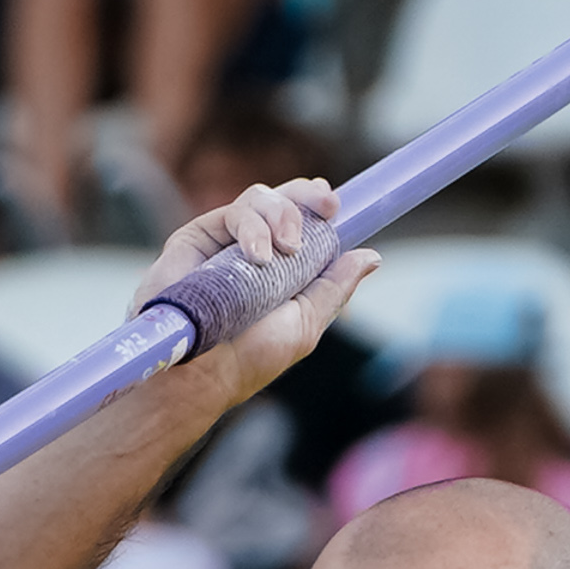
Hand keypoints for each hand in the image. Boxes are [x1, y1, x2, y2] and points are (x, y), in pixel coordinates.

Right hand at [133, 179, 376, 401]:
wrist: (204, 371)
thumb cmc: (252, 357)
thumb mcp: (306, 322)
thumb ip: (335, 287)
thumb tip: (372, 255)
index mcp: (282, 267)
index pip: (303, 220)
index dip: (318, 204)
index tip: (334, 206)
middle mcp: (254, 248)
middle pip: (284, 198)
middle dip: (306, 198)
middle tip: (324, 209)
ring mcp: (224, 241)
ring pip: (260, 197)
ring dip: (281, 215)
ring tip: (282, 251)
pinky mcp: (198, 237)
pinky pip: (233, 211)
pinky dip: (252, 227)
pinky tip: (257, 256)